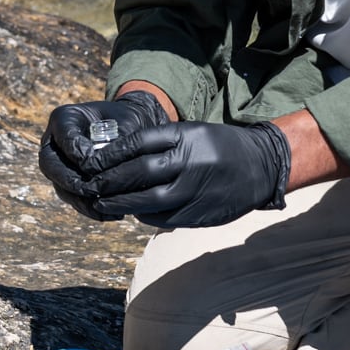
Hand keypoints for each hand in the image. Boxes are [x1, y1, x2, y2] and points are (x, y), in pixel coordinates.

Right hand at [39, 90, 169, 216]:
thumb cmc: (129, 122)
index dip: (80, 156)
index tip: (97, 167)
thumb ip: (117, 143)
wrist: (132, 128)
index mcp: (64, 119)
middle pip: (51, 166)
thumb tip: (107, 170)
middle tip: (92, 191)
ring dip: (81, 201)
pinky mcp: (68, 183)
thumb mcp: (127, 125)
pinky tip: (111, 215)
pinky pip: (73, 199)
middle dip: (72, 182)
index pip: (66, 141)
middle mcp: (54, 142)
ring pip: (61, 187)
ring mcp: (59, 164)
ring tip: (105, 210)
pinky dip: (90, 209)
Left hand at [77, 119, 291, 228]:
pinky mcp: (200, 215)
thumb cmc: (217, 146)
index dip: (110, 156)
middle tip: (89, 185)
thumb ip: (157, 141)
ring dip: (121, 204)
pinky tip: (133, 211)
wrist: (260, 167)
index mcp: (185, 139)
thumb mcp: (190, 131)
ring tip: (103, 202)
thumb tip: (115, 155)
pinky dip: (144, 215)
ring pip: (148, 202)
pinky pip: (163, 219)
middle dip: (109, 182)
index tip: (90, 162)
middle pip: (138, 175)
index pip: (137, 146)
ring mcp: (195, 192)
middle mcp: (189, 165)